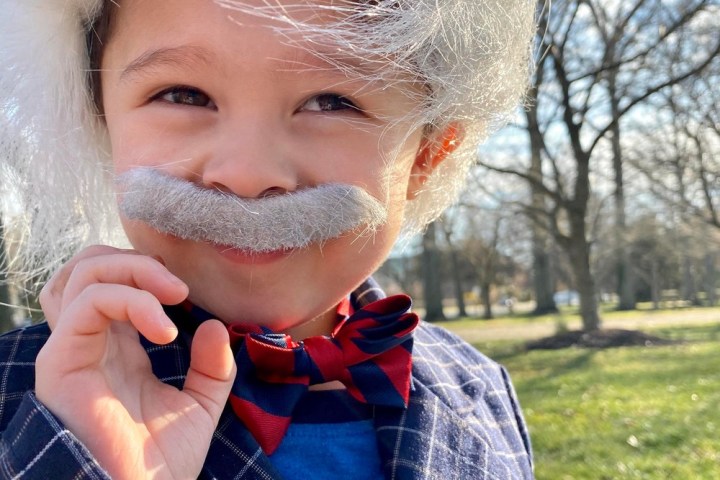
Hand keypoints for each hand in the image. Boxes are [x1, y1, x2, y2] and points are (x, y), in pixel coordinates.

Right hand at [36, 246, 235, 478]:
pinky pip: (87, 304)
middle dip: (139, 262)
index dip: (151, 274)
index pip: (116, 282)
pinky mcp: (62, 361)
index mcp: (119, 347)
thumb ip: (212, 367)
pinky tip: (165, 330)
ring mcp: (72, 349)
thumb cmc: (161, 462)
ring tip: (174, 295)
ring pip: (83, 273)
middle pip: (92, 266)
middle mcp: (91, 341)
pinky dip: (131, 300)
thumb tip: (214, 326)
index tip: (191, 296)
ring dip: (133, 269)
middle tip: (181, 288)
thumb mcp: (201, 405)